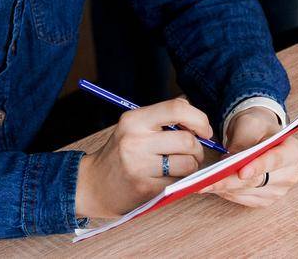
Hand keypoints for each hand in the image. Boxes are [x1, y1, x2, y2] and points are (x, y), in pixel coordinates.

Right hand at [74, 98, 212, 219]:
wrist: (92, 185)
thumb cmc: (120, 153)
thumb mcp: (134, 127)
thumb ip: (162, 117)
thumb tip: (195, 113)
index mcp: (135, 120)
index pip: (177, 108)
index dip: (199, 119)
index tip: (204, 131)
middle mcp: (135, 140)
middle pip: (187, 140)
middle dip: (198, 149)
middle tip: (193, 153)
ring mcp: (139, 166)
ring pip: (188, 163)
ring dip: (191, 166)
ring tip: (180, 167)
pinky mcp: (144, 188)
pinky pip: (178, 182)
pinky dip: (180, 181)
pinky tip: (168, 179)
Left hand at [203, 107, 297, 208]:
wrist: (258, 135)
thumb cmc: (257, 127)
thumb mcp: (250, 124)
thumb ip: (242, 140)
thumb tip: (230, 162)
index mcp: (293, 151)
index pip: (276, 160)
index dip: (258, 166)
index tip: (241, 171)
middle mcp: (290, 174)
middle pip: (258, 180)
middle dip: (231, 180)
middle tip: (208, 180)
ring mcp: (279, 190)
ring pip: (247, 192)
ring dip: (225, 188)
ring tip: (205, 182)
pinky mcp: (266, 200)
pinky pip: (244, 199)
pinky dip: (227, 193)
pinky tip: (215, 186)